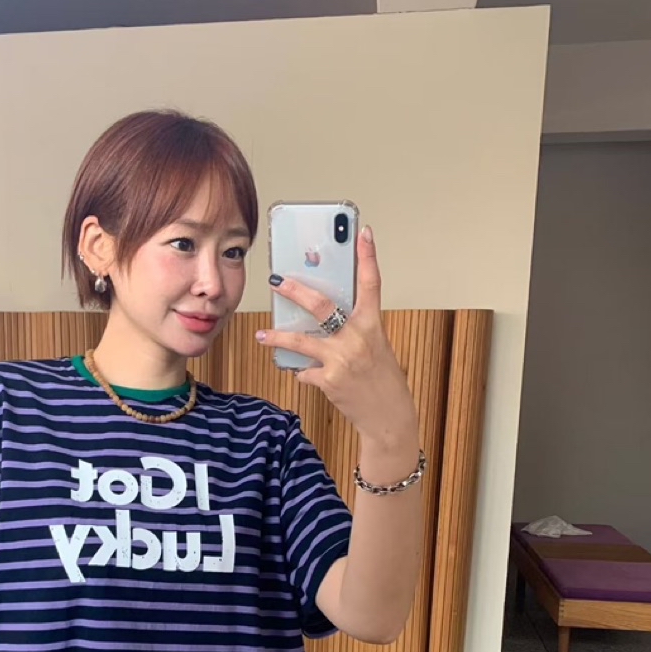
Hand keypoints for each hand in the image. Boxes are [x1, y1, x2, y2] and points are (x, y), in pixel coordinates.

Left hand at [257, 226, 418, 448]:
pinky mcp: (329, 380)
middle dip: (296, 291)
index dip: (367, 257)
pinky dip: (302, 372)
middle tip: (278, 281)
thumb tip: (325, 318)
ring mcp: (342, 359)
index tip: (363, 233)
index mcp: (373, 326)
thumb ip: (354, 330)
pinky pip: (304, 371)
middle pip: (321, 306)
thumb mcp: (376, 348)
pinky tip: (303, 373)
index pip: (371, 284)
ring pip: (301, 341)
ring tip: (262, 335)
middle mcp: (357, 339)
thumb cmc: (382, 380)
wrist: (388, 418)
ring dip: (278, 337)